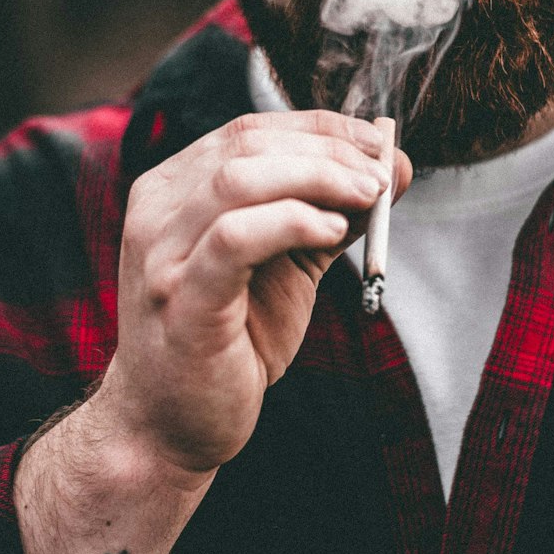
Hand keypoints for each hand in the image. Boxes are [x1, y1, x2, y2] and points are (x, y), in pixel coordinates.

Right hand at [91, 110, 409, 481]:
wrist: (171, 425)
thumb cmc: (231, 341)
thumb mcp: (288, 265)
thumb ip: (331, 213)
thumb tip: (395, 166)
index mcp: (175, 189)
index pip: (250, 131)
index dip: (322, 128)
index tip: (379, 143)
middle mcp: (158, 210)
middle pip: (247, 144)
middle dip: (329, 151)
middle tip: (382, 175)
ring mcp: (162, 254)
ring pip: (239, 178)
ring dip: (318, 178)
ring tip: (367, 198)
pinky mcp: (181, 300)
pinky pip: (235, 238)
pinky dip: (292, 222)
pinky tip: (332, 232)